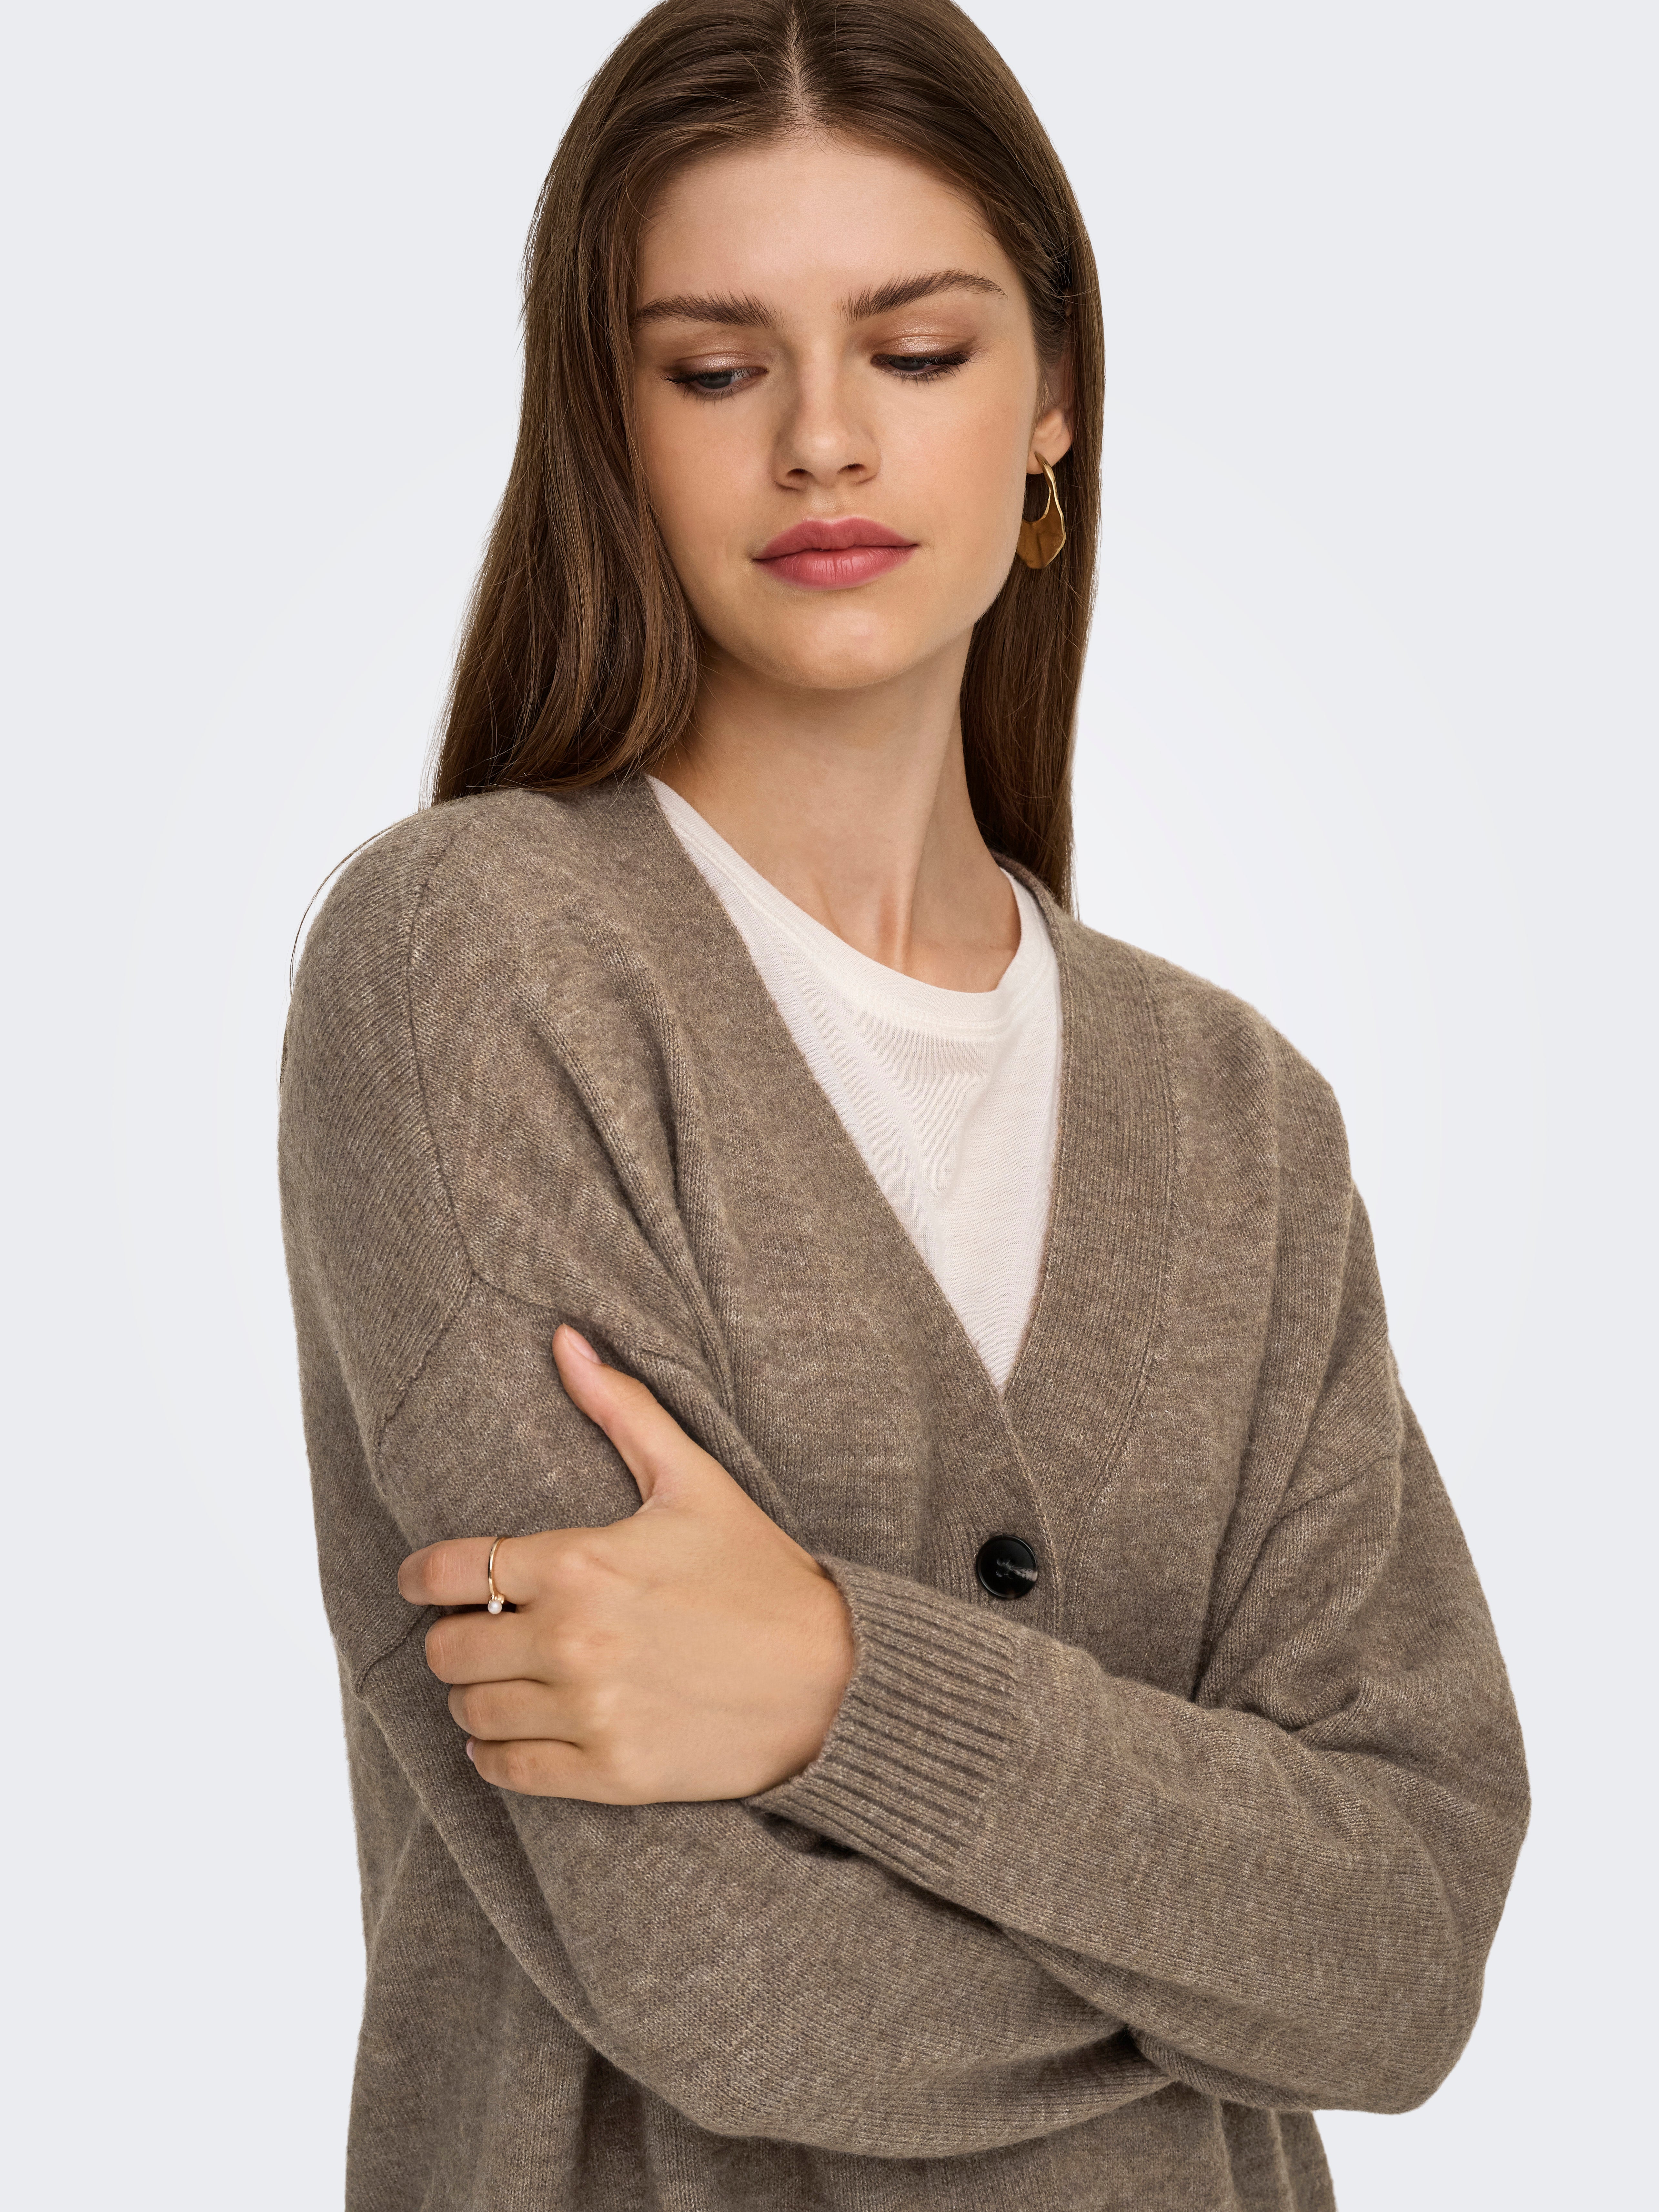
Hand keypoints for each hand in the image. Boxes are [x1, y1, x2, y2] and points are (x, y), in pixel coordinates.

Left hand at [397, 1327, 854, 1802]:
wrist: (833, 1680)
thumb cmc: (760, 1574)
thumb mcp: (695, 1480)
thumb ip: (622, 1409)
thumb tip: (564, 1339)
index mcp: (580, 1562)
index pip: (449, 1572)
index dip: (421, 1576)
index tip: (424, 1581)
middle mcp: (573, 1639)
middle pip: (445, 1650)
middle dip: (453, 1636)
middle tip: (481, 1631)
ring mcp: (589, 1711)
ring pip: (469, 1712)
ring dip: (474, 1696)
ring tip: (504, 1680)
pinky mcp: (609, 1772)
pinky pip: (505, 1771)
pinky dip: (495, 1754)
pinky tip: (518, 1731)